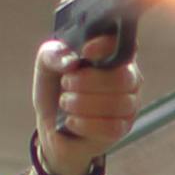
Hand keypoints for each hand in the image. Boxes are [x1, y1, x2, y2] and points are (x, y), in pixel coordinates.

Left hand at [33, 34, 139, 174]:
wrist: (51, 123)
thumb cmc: (54, 88)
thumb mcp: (46, 65)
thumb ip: (53, 55)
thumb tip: (72, 62)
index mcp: (114, 55)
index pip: (124, 45)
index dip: (108, 47)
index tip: (86, 51)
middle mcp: (128, 78)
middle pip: (123, 78)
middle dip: (88, 81)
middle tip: (65, 82)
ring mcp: (129, 105)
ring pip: (119, 104)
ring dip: (84, 103)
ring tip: (65, 102)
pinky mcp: (122, 129)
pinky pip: (112, 127)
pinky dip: (87, 124)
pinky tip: (71, 121)